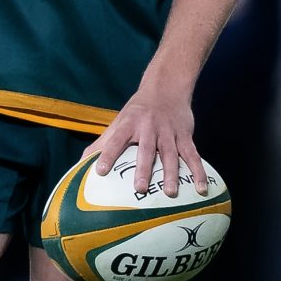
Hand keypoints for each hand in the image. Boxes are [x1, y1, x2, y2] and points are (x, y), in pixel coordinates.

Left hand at [91, 73, 203, 198]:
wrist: (166, 87)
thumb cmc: (138, 111)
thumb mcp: (119, 122)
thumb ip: (102, 143)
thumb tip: (80, 164)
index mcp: (129, 124)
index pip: (115, 140)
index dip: (107, 154)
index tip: (99, 172)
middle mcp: (149, 127)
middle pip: (146, 150)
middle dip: (143, 169)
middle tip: (140, 188)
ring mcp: (169, 132)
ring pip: (171, 154)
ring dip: (171, 174)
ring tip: (170, 193)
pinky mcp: (185, 136)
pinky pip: (193, 156)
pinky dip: (198, 172)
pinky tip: (200, 188)